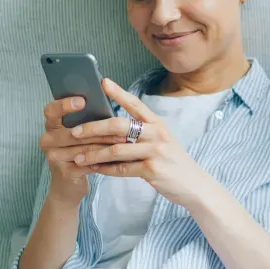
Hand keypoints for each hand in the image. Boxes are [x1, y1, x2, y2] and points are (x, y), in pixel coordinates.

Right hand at [38, 97, 123, 202]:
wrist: (70, 186)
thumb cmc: (81, 154)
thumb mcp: (81, 137)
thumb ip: (87, 122)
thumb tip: (110, 106)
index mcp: (51, 127)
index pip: (51, 111)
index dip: (65, 105)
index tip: (82, 100)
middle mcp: (47, 140)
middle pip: (73, 132)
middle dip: (100, 130)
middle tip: (121, 126)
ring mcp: (53, 157)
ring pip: (83, 147)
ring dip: (106, 145)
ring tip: (126, 141)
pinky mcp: (64, 172)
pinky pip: (87, 163)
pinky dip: (104, 160)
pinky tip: (118, 158)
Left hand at [70, 79, 210, 207]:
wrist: (194, 185)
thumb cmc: (174, 163)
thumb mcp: (163, 142)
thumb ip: (142, 134)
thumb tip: (111, 129)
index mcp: (158, 124)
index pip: (136, 104)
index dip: (118, 92)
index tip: (102, 82)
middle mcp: (158, 134)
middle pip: (119, 125)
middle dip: (94, 128)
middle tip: (75, 132)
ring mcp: (156, 152)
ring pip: (116, 149)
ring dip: (94, 154)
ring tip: (77, 157)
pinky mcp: (152, 170)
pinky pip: (122, 168)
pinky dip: (105, 169)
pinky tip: (94, 169)